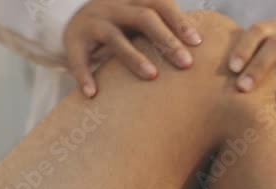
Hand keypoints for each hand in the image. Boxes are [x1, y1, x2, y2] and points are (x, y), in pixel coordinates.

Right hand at [63, 0, 202, 97]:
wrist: (73, 22)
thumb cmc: (120, 27)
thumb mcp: (139, 20)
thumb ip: (164, 28)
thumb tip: (203, 47)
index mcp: (133, 0)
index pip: (160, 4)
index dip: (179, 21)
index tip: (197, 42)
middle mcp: (113, 6)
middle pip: (143, 18)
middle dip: (166, 40)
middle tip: (185, 63)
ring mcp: (91, 21)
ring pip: (114, 37)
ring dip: (134, 57)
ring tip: (152, 76)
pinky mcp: (72, 40)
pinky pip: (78, 58)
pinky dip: (85, 75)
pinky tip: (93, 94)